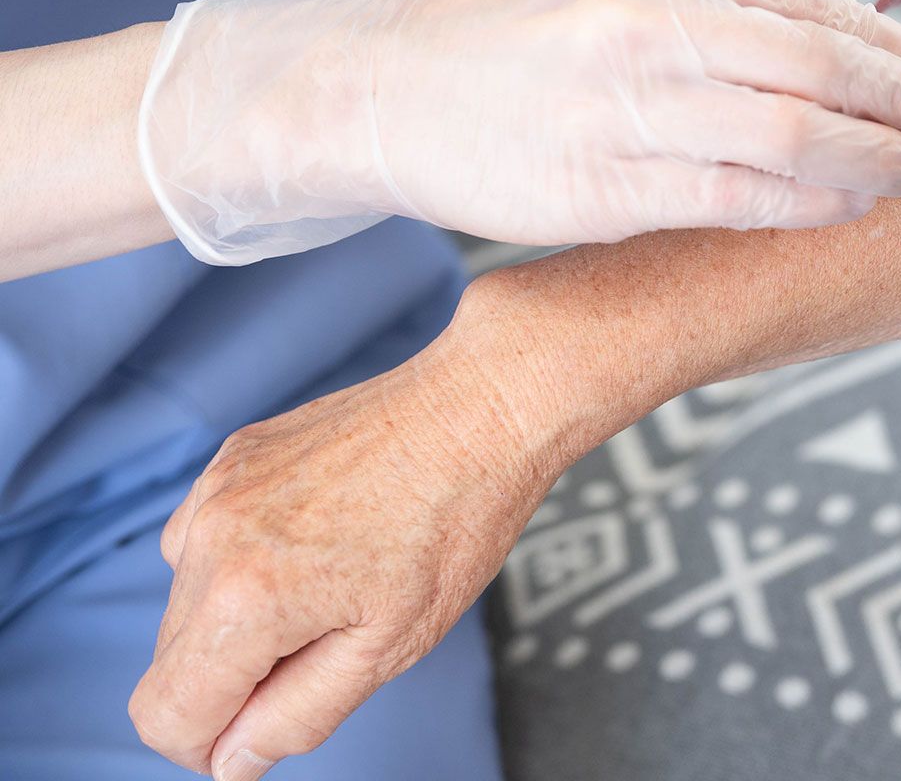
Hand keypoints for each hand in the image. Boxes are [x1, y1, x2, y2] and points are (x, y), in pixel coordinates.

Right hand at [127, 339, 550, 778]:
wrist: (482, 408)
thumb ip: (297, 714)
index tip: (265, 724)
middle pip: (174, 659)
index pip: (165, 715)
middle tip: (332, 637)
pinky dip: (246, 557)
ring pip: (187, 597)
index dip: (210, 742)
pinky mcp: (232, 457)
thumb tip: (230, 761)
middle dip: (237, 674)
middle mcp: (210, 539)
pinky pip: (207, 536)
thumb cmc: (454, 525)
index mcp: (243, 600)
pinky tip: (321, 535)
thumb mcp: (388, 646)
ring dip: (240, 615)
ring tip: (334, 579)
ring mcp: (215, 489)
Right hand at [140, 0, 900, 263]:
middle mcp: (649, 17)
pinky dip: (812, 205)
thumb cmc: (500, 35)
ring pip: (797, 133)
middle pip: (825, 63)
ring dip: (880, 160)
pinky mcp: (602, 184)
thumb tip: (829, 40)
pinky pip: (738, 197)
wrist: (373, 88)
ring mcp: (625, 102)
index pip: (812, 3)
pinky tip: (854, 211)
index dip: (895, 48)